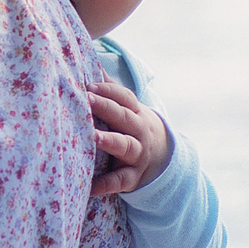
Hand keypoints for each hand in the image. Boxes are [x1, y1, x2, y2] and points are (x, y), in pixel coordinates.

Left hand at [86, 82, 171, 197]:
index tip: (88, 84)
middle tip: (86, 99)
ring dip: (110, 141)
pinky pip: (120, 181)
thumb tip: (90, 59)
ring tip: (93, 138)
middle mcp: (139, 132)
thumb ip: (108, 88)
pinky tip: (88, 188)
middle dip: (106, 107)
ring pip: (125, 146)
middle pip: (124, 117)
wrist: (162, 158)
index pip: (124, 97)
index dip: (107, 90)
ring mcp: (138, 155)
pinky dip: (105, 185)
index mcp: (135, 112)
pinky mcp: (133, 177)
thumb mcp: (127, 108)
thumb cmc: (133, 126)